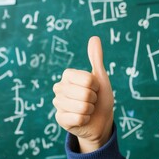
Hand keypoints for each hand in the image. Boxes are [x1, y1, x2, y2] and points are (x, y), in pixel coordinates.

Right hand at [52, 36, 113, 152]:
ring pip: (82, 107)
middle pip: (85, 93)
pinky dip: (85, 120)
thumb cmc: (100, 97)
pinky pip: (78, 118)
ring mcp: (58, 104)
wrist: (100, 120)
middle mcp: (59, 88)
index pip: (87, 79)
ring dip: (90, 110)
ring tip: (87, 110)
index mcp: (68, 75)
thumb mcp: (100, 78)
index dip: (96, 86)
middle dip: (93, 99)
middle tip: (91, 101)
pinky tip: (82, 119)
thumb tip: (95, 38)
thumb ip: (96, 59)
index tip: (95, 88)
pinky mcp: (60, 119)